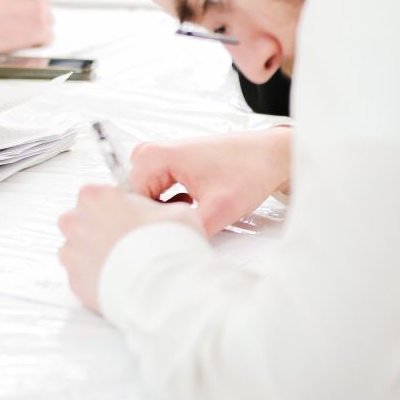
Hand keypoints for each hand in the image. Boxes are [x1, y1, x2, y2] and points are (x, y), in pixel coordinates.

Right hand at [0, 0, 51, 52]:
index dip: (22, 1)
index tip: (13, 8)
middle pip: (42, 2)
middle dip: (28, 14)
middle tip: (8, 23)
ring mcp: (39, 4)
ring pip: (46, 20)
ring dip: (31, 28)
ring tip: (9, 32)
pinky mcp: (39, 27)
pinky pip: (46, 38)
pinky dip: (33, 43)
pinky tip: (16, 42)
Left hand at [58, 185, 203, 311]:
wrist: (165, 288)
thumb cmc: (168, 247)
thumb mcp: (176, 212)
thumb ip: (158, 208)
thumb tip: (163, 214)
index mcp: (95, 196)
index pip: (97, 194)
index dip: (116, 207)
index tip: (129, 217)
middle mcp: (76, 221)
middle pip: (82, 220)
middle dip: (100, 229)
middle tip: (127, 242)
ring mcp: (71, 252)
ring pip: (79, 248)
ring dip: (95, 253)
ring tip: (124, 263)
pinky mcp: (73, 279)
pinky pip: (81, 274)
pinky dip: (95, 276)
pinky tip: (117, 279)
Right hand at [129, 128, 291, 234]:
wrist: (267, 155)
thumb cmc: (247, 171)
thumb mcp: (219, 209)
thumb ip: (188, 229)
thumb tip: (169, 247)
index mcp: (153, 157)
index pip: (131, 202)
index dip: (151, 223)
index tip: (172, 234)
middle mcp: (148, 153)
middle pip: (137, 199)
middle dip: (159, 217)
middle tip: (188, 224)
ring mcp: (156, 156)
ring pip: (146, 197)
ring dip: (166, 211)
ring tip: (194, 213)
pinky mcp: (165, 162)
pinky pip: (155, 190)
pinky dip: (170, 203)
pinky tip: (192, 206)